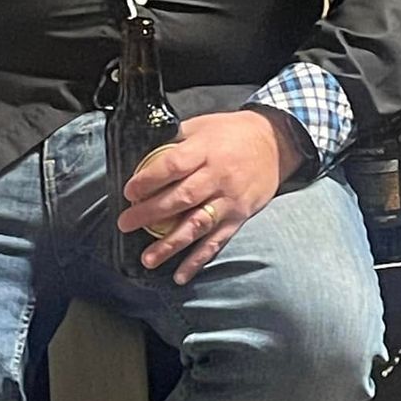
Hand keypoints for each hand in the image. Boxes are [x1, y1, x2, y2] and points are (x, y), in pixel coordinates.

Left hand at [120, 109, 304, 283]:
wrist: (275, 142)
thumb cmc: (232, 132)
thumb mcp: (202, 125)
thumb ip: (175, 141)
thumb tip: (141, 157)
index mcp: (206, 150)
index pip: (173, 166)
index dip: (149, 180)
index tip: (129, 192)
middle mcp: (218, 176)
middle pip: (182, 197)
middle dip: (150, 213)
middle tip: (126, 224)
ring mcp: (229, 200)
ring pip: (197, 224)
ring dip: (171, 244)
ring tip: (148, 259)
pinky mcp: (239, 217)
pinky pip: (216, 241)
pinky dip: (198, 260)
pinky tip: (180, 275)